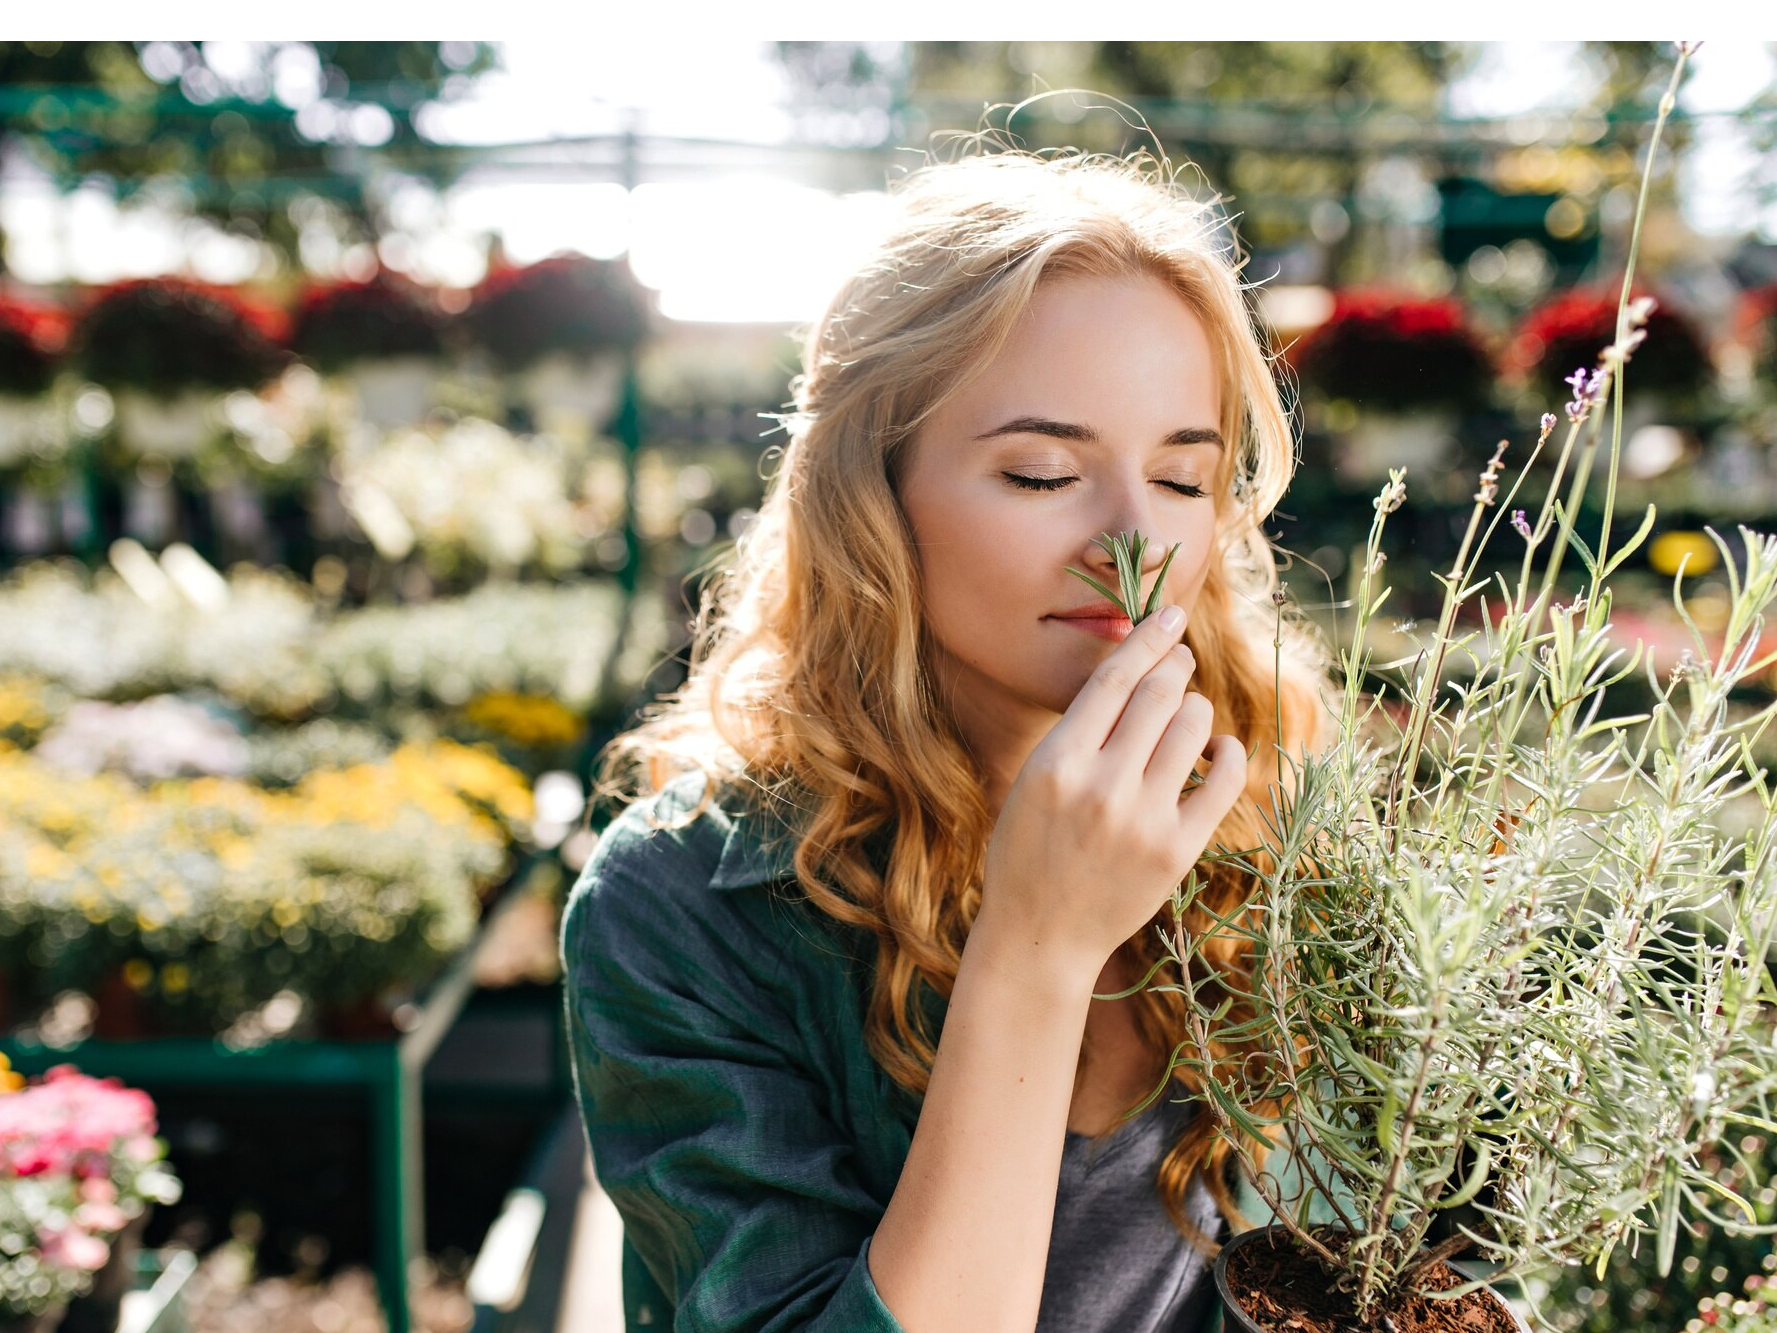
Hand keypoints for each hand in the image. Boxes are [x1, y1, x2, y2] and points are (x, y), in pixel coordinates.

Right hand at [975, 605, 1248, 984]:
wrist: (1040, 935)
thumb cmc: (1029, 850)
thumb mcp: (1032, 781)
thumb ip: (1079, 732)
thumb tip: (1137, 672)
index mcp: (1056, 762)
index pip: (1114, 679)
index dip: (1147, 638)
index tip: (1169, 615)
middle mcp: (1101, 786)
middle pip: (1158, 694)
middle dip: (1176, 666)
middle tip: (1181, 660)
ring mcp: (1143, 819)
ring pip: (1192, 727)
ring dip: (1195, 707)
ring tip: (1186, 711)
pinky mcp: (1178, 850)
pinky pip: (1224, 781)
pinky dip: (1228, 754)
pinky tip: (1217, 751)